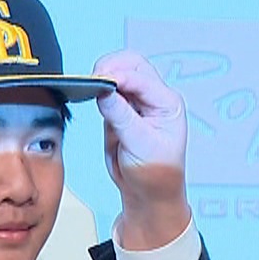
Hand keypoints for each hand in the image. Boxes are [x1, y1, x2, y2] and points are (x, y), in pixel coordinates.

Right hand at [94, 50, 191, 249]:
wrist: (147, 194)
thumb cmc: (156, 174)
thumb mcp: (140, 145)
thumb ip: (122, 117)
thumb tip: (105, 92)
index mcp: (167, 103)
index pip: (141, 78)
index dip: (119, 77)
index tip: (100, 81)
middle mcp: (154, 98)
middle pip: (131, 65)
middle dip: (110, 67)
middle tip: (93, 79)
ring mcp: (137, 103)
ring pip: (118, 73)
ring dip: (103, 78)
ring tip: (91, 89)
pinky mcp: (120, 110)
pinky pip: (107, 91)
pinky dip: (97, 89)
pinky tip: (91, 95)